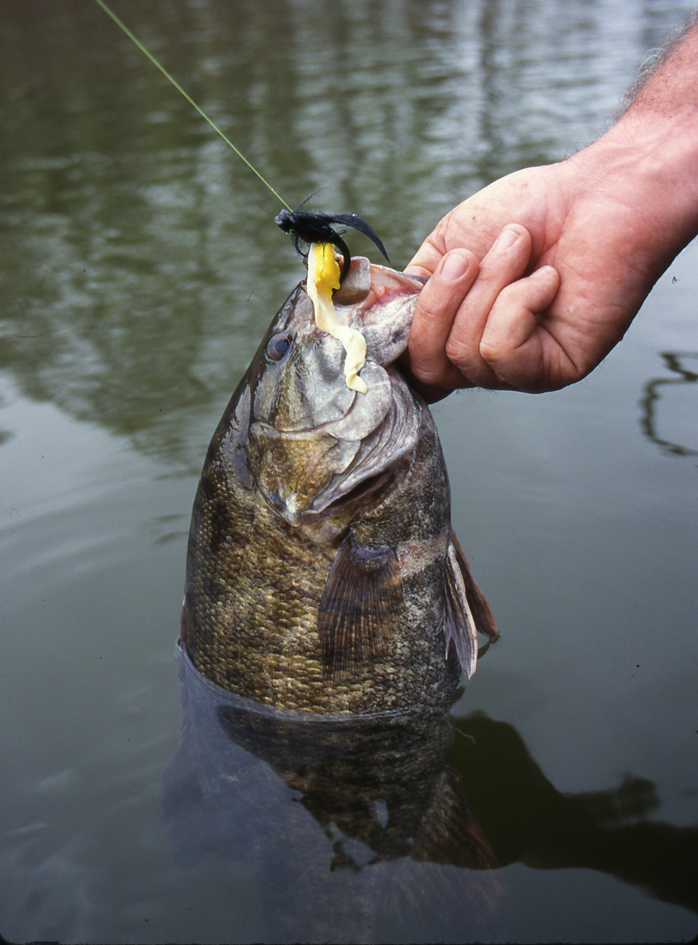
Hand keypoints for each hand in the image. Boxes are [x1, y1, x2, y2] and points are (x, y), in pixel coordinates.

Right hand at [403, 156, 670, 395]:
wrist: (598, 194)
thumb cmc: (529, 212)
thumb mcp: (448, 247)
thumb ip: (408, 288)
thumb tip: (368, 314)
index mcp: (454, 335)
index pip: (408, 370)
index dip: (389, 344)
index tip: (386, 302)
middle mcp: (482, 362)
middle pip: (428, 369)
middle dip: (440, 303)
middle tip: (470, 256)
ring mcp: (517, 371)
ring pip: (465, 353)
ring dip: (490, 287)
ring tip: (522, 248)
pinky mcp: (552, 371)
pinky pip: (502, 352)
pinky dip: (518, 303)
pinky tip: (549, 279)